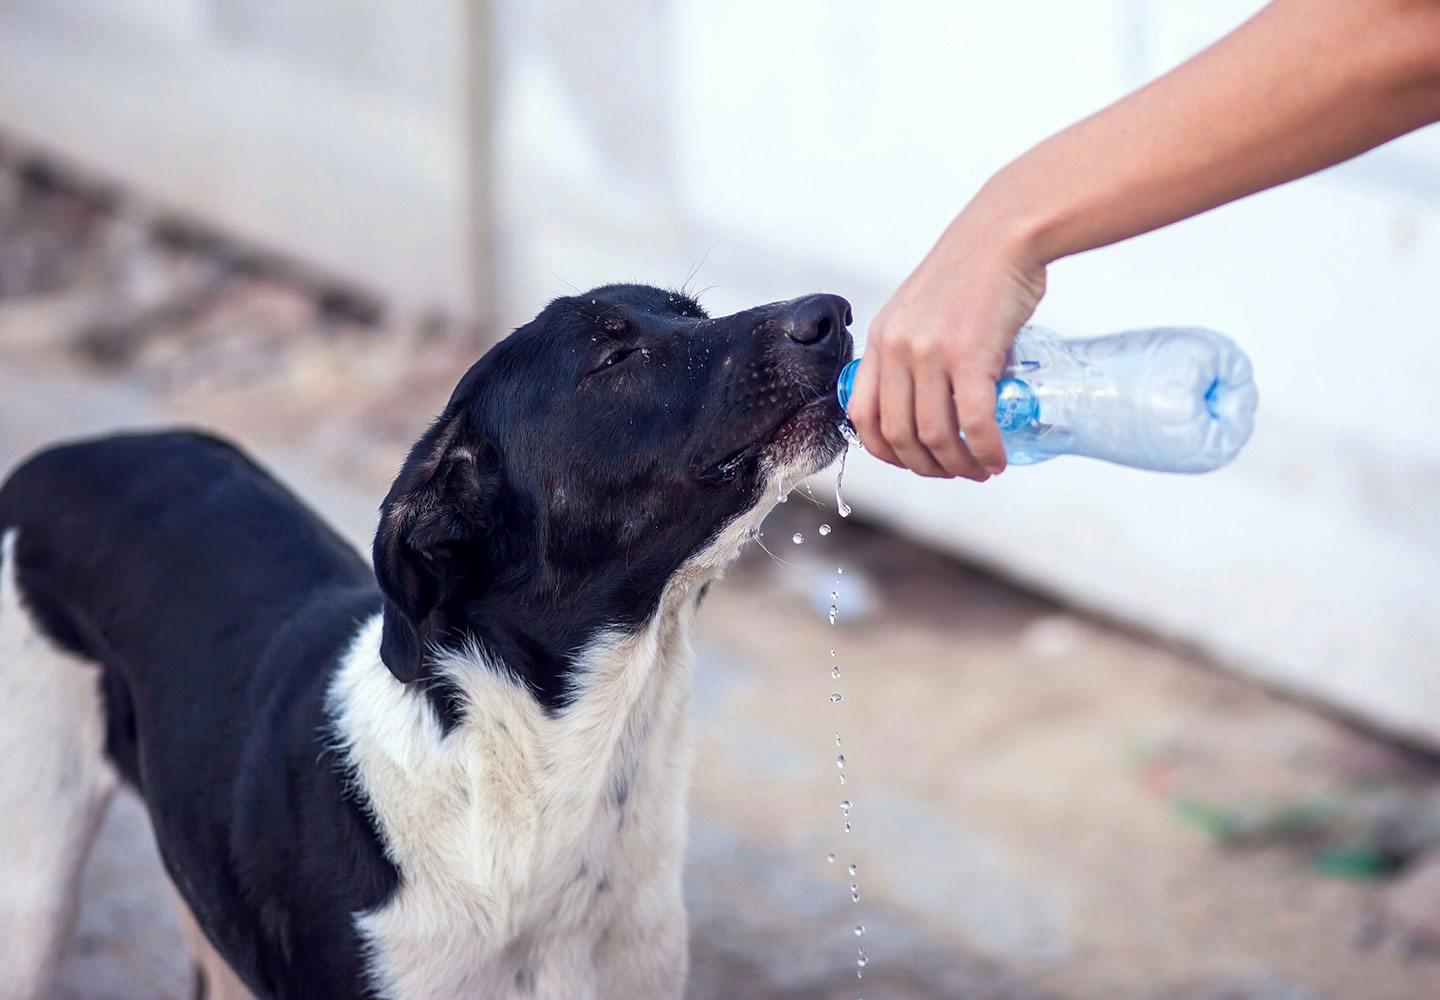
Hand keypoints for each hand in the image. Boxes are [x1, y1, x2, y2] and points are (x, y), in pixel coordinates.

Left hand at [847, 193, 1047, 479]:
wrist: (1006, 231)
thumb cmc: (973, 270)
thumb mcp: (922, 309)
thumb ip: (918, 352)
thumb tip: (939, 399)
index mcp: (881, 340)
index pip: (861, 416)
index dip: (885, 452)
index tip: (912, 461)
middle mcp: (897, 349)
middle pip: (898, 436)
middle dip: (926, 468)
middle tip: (955, 472)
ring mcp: (931, 352)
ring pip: (934, 436)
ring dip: (959, 466)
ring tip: (981, 470)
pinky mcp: (970, 354)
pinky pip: (973, 422)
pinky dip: (985, 450)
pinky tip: (997, 458)